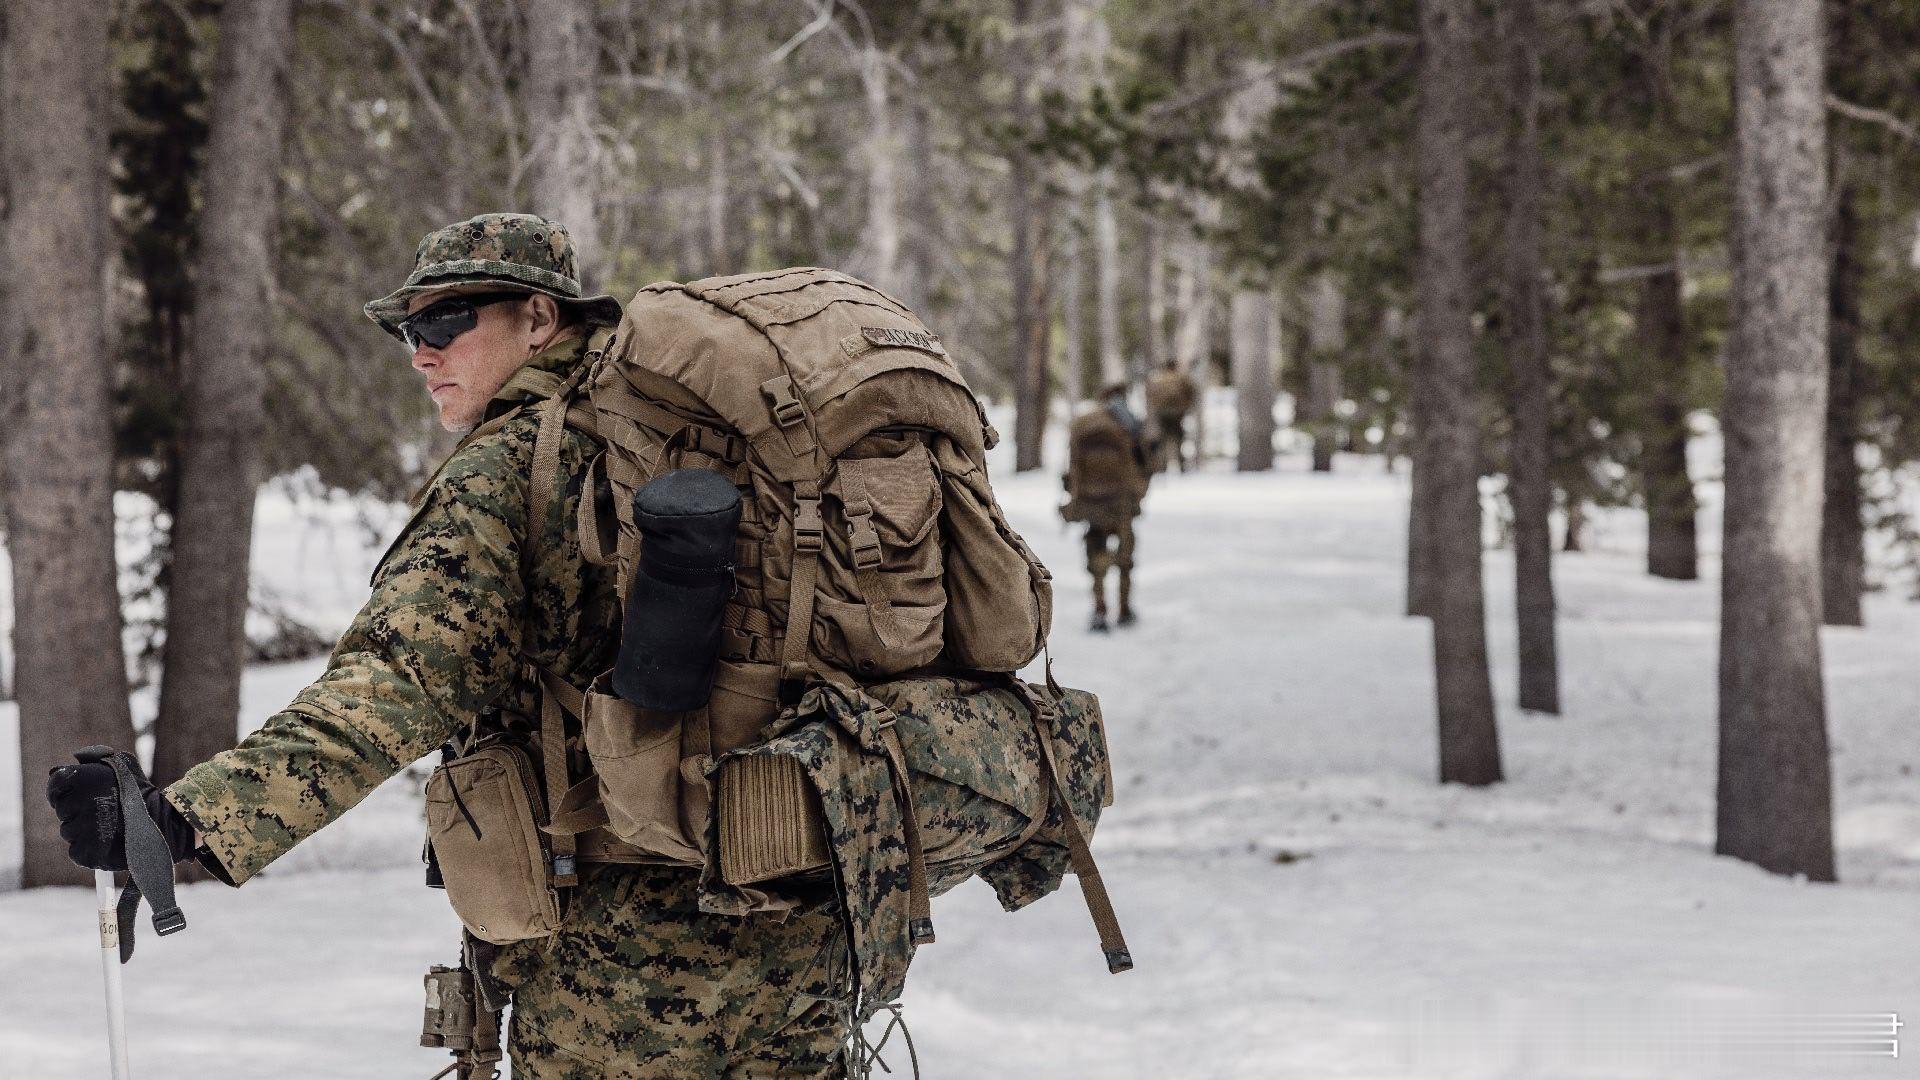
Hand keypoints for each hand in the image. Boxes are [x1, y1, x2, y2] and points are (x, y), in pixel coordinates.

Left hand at [46, 759, 196, 870]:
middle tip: (103, 812)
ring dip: (84, 830)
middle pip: (62, 810)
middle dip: (77, 811)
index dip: (64, 791)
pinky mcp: (85, 852)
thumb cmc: (142, 795)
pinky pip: (76, 850)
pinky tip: (108, 842)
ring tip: (109, 827)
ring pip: (69, 831)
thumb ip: (92, 762)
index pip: (55, 784)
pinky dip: (89, 849)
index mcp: (84, 778)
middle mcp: (79, 802)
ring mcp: (80, 829)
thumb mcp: (123, 768)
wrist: (166, 825)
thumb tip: (57, 769)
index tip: (78, 796)